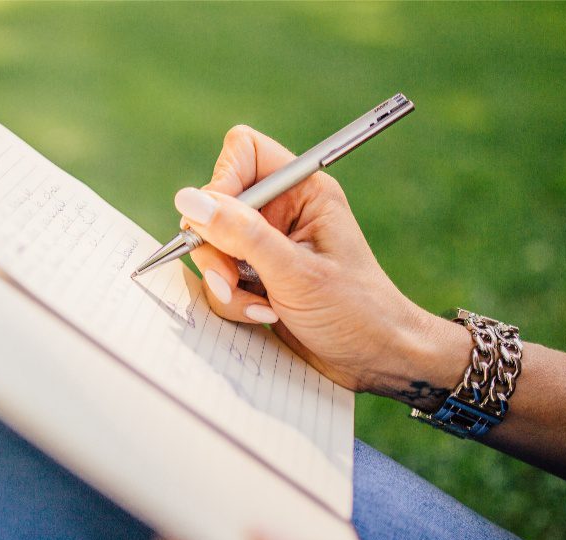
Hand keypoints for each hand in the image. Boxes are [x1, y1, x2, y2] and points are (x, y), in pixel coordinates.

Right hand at [175, 125, 468, 402]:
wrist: (377, 361)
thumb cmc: (356, 312)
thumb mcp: (295, 272)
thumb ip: (241, 234)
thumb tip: (188, 200)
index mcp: (302, 191)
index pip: (243, 152)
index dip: (222, 181)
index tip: (217, 222)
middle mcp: (282, 212)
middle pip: (216, 205)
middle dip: (217, 248)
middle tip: (233, 279)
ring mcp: (266, 246)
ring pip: (211, 247)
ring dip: (225, 283)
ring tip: (260, 307)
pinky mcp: (257, 277)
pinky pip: (219, 279)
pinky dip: (233, 302)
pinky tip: (264, 315)